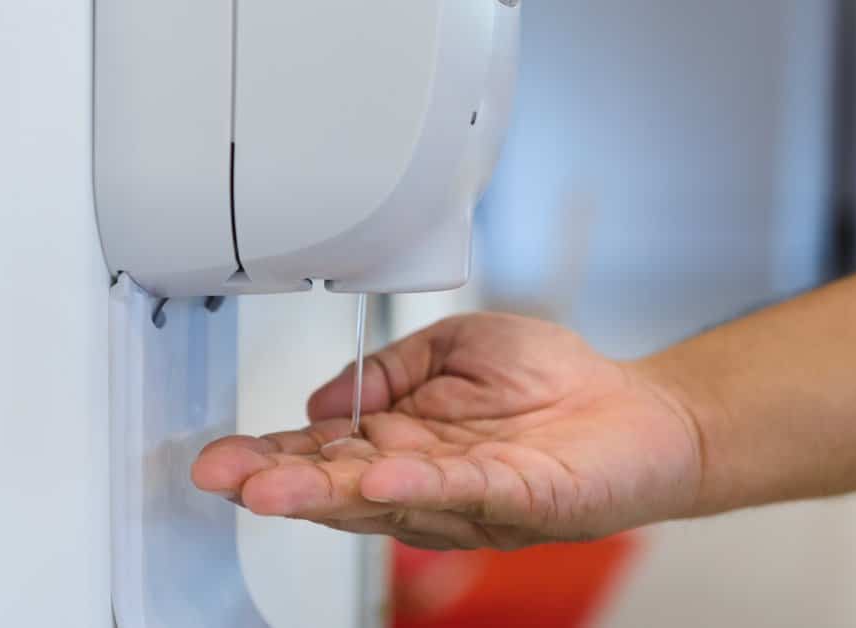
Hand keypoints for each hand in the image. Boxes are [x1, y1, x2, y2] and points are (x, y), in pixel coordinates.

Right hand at [191, 313, 703, 550]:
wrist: (637, 412)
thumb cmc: (552, 380)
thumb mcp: (452, 346)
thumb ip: (387, 369)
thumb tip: (323, 404)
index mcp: (401, 439)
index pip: (321, 453)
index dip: (269, 455)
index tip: (219, 457)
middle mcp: (422, 477)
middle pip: (337, 484)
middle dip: (275, 482)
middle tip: (221, 478)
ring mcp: (465, 495)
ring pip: (383, 496)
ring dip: (325, 492)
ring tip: (270, 488)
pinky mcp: (518, 497)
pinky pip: (461, 489)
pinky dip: (417, 484)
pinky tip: (379, 473)